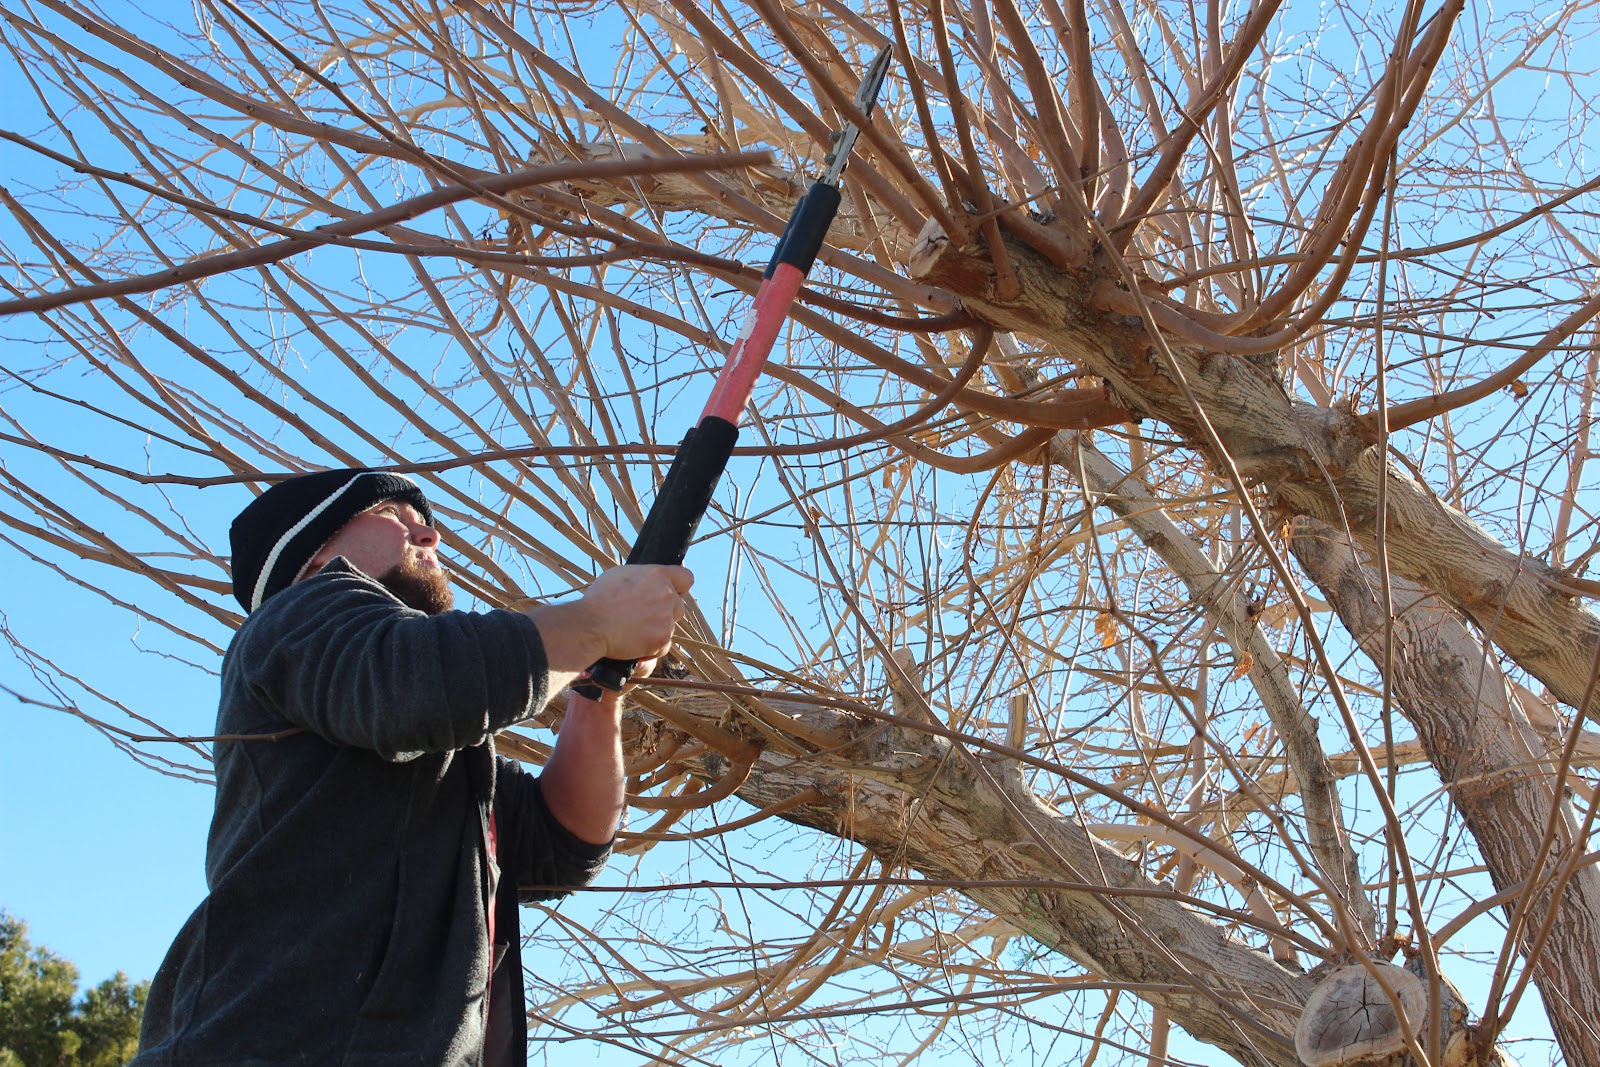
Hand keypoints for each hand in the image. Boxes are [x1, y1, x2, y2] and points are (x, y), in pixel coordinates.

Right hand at [522, 566, 691, 686]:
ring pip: (669, 627)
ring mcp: (666, 618)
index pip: (686, 578)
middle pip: (678, 606)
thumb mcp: (620, 576)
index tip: (672, 593)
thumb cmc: (599, 600)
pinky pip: (662, 646)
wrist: (590, 626)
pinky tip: (633, 643)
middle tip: (643, 617)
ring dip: (656, 630)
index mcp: (658, 575)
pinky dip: (651, 648)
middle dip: (665, 613)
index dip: (679, 587)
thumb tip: (649, 582)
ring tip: (632, 630)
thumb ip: (642, 578)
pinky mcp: (662, 639)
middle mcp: (666, 595)